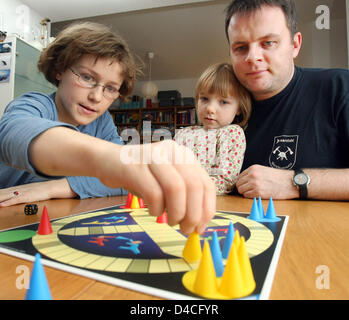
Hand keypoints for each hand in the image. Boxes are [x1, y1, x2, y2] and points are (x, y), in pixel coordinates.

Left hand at [0, 179, 75, 206]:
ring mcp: (24, 192)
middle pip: (4, 192)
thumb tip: (22, 197)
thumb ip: (27, 193)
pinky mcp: (28, 196)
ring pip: (7, 196)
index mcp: (22, 189)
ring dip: (0, 199)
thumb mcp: (34, 191)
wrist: (55, 187)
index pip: (7, 191)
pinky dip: (8, 202)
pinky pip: (16, 199)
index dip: (0, 193)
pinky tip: (2, 205)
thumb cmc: (46, 190)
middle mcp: (21, 189)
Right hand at [100, 140, 215, 234]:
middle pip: (194, 186)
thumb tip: (198, 225)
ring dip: (176, 213)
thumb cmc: (142, 177)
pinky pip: (153, 192)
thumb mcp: (167, 182)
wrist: (109, 161)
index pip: (206, 184)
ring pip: (176, 188)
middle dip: (193, 214)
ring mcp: (153, 156)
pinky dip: (157, 209)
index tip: (201, 228)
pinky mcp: (135, 166)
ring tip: (171, 222)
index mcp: (184, 155)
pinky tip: (154, 212)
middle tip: (186, 230)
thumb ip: (185, 197)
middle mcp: (172, 151)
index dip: (207, 209)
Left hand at [236, 165, 298, 199]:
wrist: (290, 182)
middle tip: (248, 190)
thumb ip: (253, 174)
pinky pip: (247, 196)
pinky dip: (250, 197)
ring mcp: (255, 184)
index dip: (241, 182)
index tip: (244, 185)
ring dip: (245, 193)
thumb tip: (243, 181)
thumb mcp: (263, 170)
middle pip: (238, 184)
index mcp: (253, 168)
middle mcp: (252, 175)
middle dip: (242, 188)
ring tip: (253, 192)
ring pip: (241, 191)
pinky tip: (257, 195)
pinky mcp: (258, 193)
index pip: (239, 177)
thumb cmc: (279, 177)